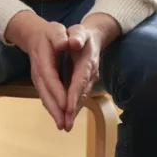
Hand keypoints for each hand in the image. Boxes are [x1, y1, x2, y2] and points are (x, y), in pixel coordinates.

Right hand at [5, 11, 69, 128]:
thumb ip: (61, 36)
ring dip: (54, 112)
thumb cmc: (50, 32)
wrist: (35, 35)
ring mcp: (38, 79)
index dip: (58, 92)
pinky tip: (61, 117)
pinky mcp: (41, 83)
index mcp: (44, 58)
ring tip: (64, 126)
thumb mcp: (56, 30)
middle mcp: (39, 72)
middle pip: (46, 92)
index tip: (67, 106)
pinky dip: (53, 108)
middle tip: (65, 125)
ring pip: (45, 97)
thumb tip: (67, 43)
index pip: (51, 78)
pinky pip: (47, 97)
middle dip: (55, 109)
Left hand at [62, 13, 120, 130]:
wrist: (92, 37)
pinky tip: (65, 116)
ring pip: (81, 97)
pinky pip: (79, 96)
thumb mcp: (78, 30)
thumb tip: (74, 43)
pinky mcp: (86, 83)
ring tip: (64, 126)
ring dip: (73, 112)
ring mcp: (90, 79)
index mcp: (87, 59)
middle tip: (65, 125)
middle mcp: (90, 72)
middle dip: (73, 109)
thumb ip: (77, 35)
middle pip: (81, 92)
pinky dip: (73, 107)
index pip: (80, 78)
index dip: (74, 93)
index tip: (67, 108)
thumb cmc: (81, 34)